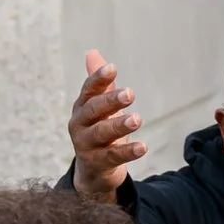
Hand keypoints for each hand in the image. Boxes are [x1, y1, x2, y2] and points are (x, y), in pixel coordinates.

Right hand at [68, 51, 145, 202]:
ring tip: (137, 119)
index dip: (99, 78)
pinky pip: (114, 156)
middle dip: (111, 101)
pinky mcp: (97, 163)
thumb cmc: (98, 131)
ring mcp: (86, 145)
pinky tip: (143, 147)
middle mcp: (80, 124)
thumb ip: (100, 84)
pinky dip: (128, 152)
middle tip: (130, 93)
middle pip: (94, 110)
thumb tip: (92, 53)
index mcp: (82, 107)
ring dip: (119, 126)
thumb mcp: (99, 107)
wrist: (93, 170)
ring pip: (102, 133)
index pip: (88, 90)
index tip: (113, 68)